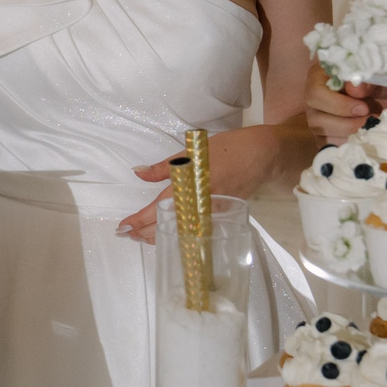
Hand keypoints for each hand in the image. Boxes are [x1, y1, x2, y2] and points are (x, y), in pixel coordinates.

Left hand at [118, 124, 286, 241]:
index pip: (159, 209)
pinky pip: (194, 231)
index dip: (140, 220)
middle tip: (126, 235)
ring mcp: (212, 214)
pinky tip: (168, 235)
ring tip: (140, 237)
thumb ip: (164, 167)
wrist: (262, 155)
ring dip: (159, 236)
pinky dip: (178, 235)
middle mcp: (200, 204)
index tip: (123, 227)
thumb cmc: (227, 149)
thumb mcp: (192, 152)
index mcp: (191, 186)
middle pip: (168, 227)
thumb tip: (138, 174)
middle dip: (144, 233)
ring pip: (180, 233)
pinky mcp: (221, 218)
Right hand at [305, 74, 381, 145]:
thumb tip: (356, 91)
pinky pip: (330, 146)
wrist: (379, 93)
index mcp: (319, 77)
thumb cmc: (373, 80)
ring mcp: (316, 119)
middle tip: (371, 120)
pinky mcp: (323, 135)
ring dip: (350, 135)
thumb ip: (365, 81)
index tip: (363, 108)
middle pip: (316, 120)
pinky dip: (348, 145)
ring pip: (323, 136)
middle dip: (347, 124)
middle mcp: (312, 100)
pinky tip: (363, 137)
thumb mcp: (373, 76)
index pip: (316, 94)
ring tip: (370, 126)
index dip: (339, 105)